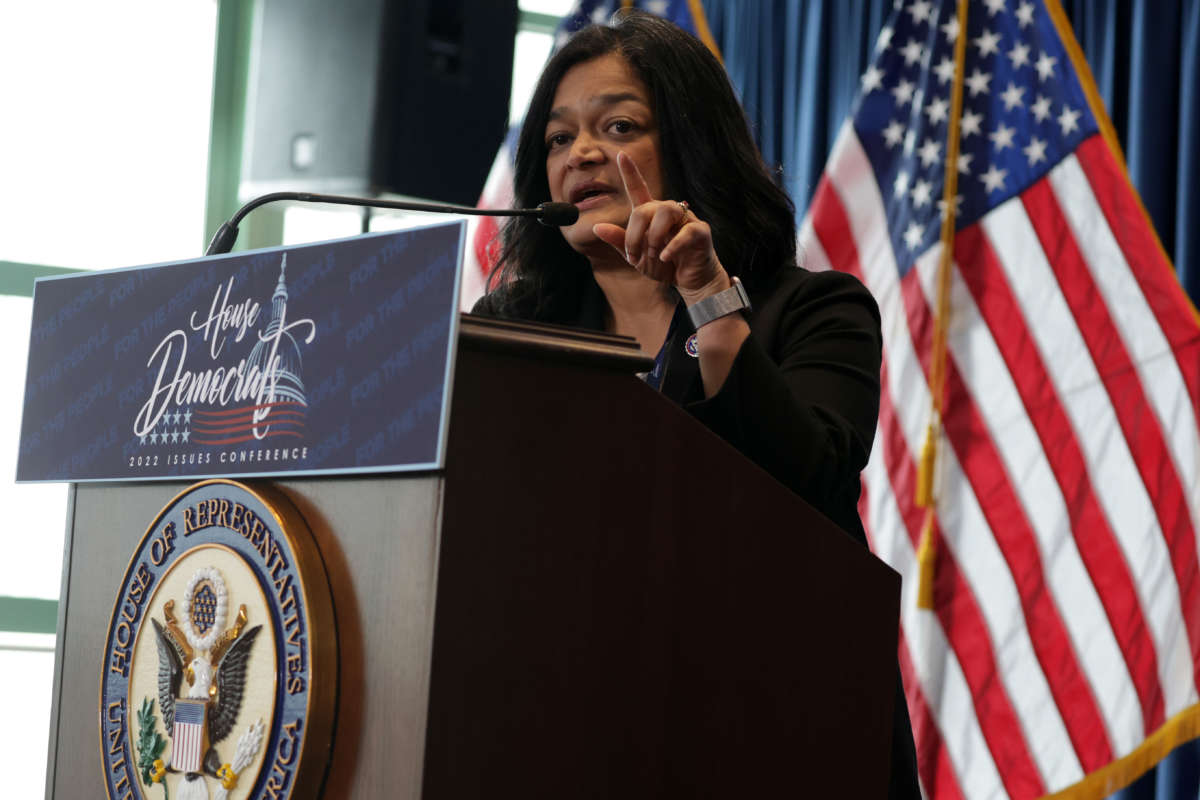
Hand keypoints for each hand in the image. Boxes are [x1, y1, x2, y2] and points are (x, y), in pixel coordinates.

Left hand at [592, 152, 725, 295]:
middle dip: (634, 235)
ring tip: (654, 255)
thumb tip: (596, 227)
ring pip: (665, 211)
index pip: (638, 189)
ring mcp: (685, 219)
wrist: (689, 282)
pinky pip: (685, 232)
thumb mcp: (637, 257)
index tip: (621, 155)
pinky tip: (664, 257)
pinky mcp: (700, 231)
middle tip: (634, 257)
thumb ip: (620, 241)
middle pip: (645, 209)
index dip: (630, 172)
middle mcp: (668, 212)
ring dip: (653, 236)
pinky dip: (672, 246)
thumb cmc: (664, 265)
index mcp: (651, 215)